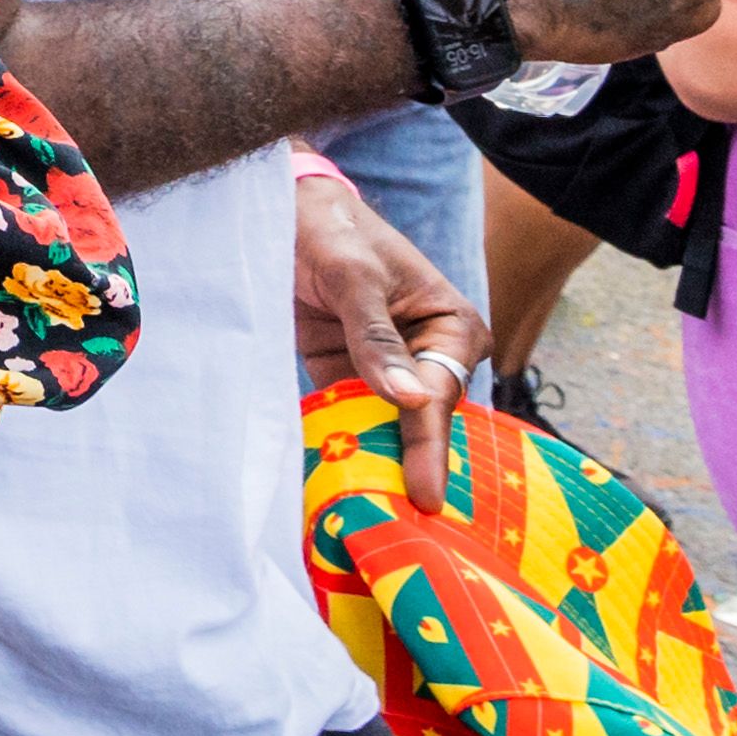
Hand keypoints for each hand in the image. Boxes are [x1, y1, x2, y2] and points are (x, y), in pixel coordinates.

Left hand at [294, 174, 485, 512]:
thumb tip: (408, 399)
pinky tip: (334, 489)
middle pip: (420, 422)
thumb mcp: (351, 274)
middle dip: (408, 466)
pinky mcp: (346, 376)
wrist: (282, 210)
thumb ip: (374, 334)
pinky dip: (341, 449)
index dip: (429, 444)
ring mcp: (387, 370)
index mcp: (453, 326)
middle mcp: (429, 355)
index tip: (424, 494)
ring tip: (368, 521)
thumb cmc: (330, 229)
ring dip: (374, 465)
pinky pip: (348, 420)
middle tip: (400, 526)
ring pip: (386, 429)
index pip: (439, 394)